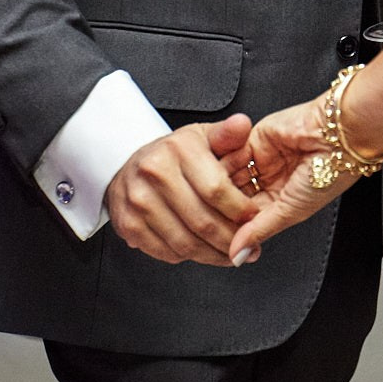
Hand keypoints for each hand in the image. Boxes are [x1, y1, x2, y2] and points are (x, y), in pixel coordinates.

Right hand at [105, 116, 257, 265]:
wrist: (130, 164)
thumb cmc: (173, 154)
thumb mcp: (202, 136)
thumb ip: (227, 134)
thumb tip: (242, 124)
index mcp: (178, 150)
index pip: (216, 190)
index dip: (239, 210)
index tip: (254, 219)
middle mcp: (154, 174)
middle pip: (202, 221)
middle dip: (231, 240)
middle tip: (249, 246)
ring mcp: (139, 202)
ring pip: (185, 243)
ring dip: (213, 255)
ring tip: (232, 254)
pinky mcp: (129, 225)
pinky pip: (167, 252)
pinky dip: (190, 257)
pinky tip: (204, 252)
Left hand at [225, 96, 357, 265]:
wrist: (336, 137)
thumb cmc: (328, 174)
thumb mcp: (290, 212)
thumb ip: (258, 230)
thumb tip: (237, 255)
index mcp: (281, 204)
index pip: (247, 220)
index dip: (232, 228)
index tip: (216, 239)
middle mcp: (270, 183)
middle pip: (235, 198)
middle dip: (222, 207)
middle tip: (208, 216)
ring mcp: (261, 162)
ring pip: (229, 177)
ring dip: (219, 185)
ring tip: (210, 195)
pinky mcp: (253, 140)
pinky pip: (230, 153)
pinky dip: (222, 162)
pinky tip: (215, 172)